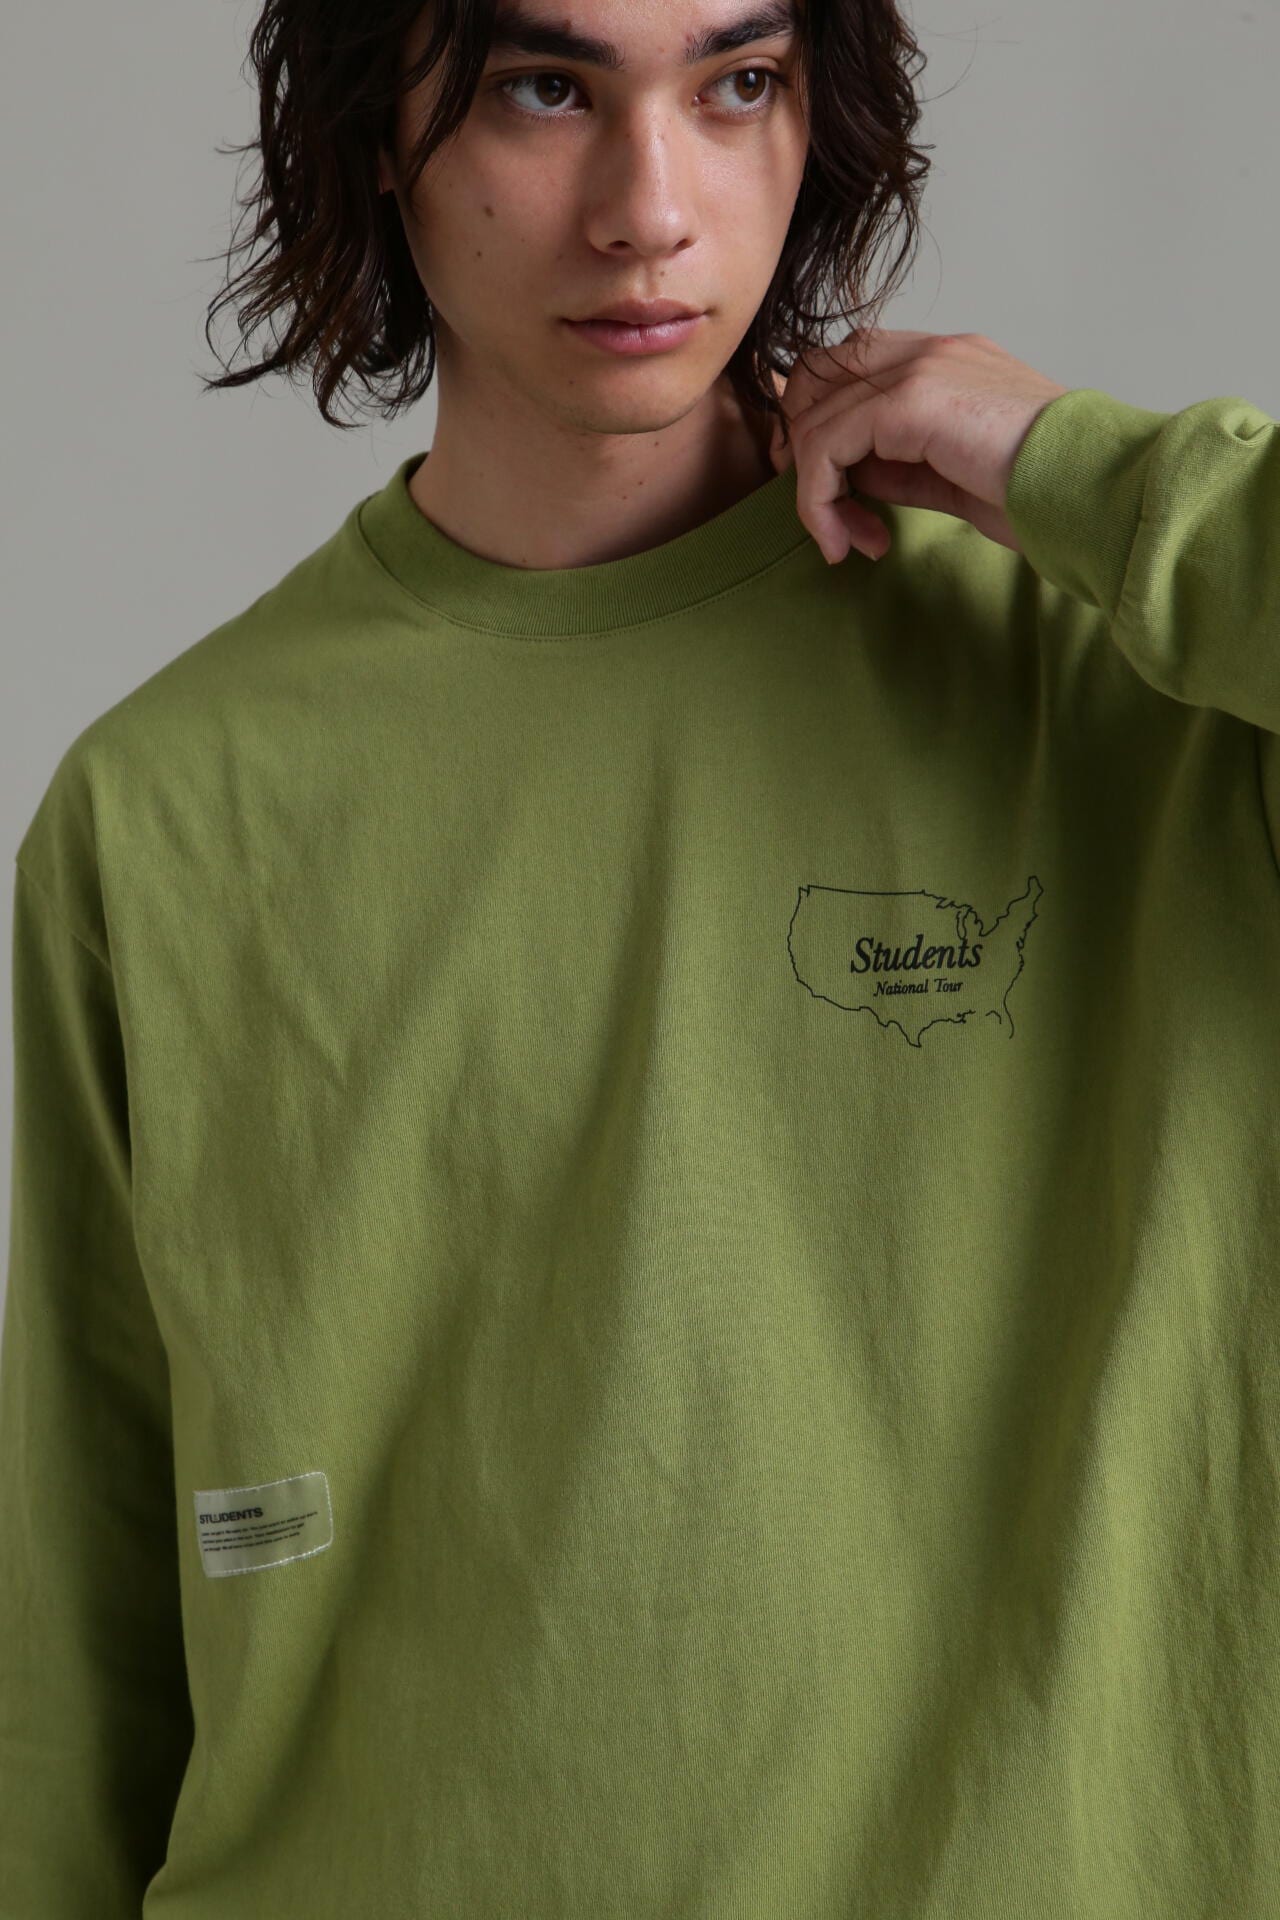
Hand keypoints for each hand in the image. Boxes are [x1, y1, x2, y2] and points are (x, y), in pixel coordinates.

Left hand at [767, 328, 1069, 563]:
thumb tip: (849, 476)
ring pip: (816, 414)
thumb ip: (900, 463)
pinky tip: (847, 540)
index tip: (834, 496)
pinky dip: (820, 500)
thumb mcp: (954, 476)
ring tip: (846, 541)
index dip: (822, 425)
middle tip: (824, 514)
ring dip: (815, 491)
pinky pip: (828, 445)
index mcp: (947, 359)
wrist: (1095, 488)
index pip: (851, 367)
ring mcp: (920, 367)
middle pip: (817, 375)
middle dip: (803, 448)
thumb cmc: (1045, 492)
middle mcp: (930, 351)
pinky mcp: (911, 400)